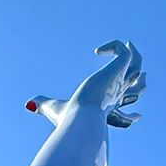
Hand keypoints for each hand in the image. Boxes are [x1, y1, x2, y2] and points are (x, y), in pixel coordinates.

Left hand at [26, 40, 145, 128]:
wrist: (82, 121)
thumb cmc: (70, 120)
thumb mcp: (55, 109)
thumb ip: (44, 105)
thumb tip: (27, 104)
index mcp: (107, 104)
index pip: (124, 101)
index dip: (129, 101)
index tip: (134, 111)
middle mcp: (117, 93)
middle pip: (138, 84)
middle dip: (137, 73)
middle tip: (131, 60)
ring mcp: (119, 81)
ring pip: (137, 65)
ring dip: (133, 54)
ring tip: (127, 45)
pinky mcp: (118, 70)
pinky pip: (125, 52)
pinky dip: (116, 46)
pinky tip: (97, 51)